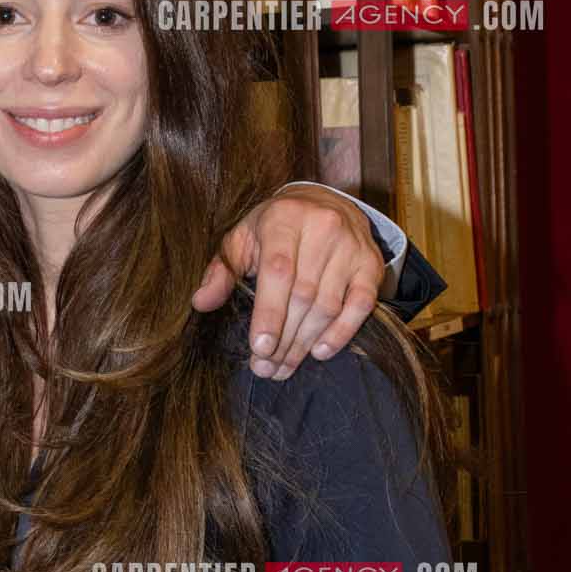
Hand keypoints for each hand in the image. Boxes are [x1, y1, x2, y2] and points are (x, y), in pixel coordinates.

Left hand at [189, 182, 383, 378]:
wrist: (325, 202)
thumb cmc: (274, 227)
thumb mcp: (242, 239)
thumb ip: (221, 270)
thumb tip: (200, 302)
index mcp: (283, 219)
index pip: (278, 272)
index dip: (269, 313)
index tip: (259, 347)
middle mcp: (322, 228)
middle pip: (303, 295)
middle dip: (283, 338)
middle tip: (265, 368)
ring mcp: (351, 246)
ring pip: (328, 305)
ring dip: (305, 343)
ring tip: (284, 367)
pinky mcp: (371, 263)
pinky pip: (361, 305)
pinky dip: (341, 332)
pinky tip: (320, 351)